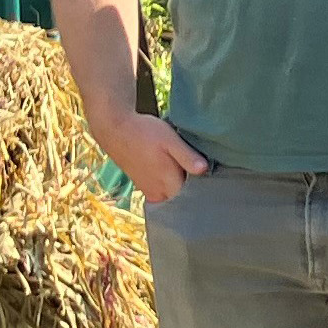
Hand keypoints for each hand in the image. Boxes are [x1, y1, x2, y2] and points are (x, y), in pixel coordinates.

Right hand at [90, 109, 211, 202]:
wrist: (114, 129)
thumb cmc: (144, 132)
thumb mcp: (170, 140)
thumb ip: (187, 157)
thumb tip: (205, 170)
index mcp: (169, 185)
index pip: (195, 197)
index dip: (206, 188)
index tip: (213, 178)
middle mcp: (159, 194)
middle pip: (183, 198)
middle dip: (193, 188)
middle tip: (202, 170)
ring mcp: (150, 192)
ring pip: (172, 194)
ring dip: (180, 184)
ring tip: (186, 167)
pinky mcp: (143, 187)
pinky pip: (162, 190)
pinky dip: (169, 182)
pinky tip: (172, 168)